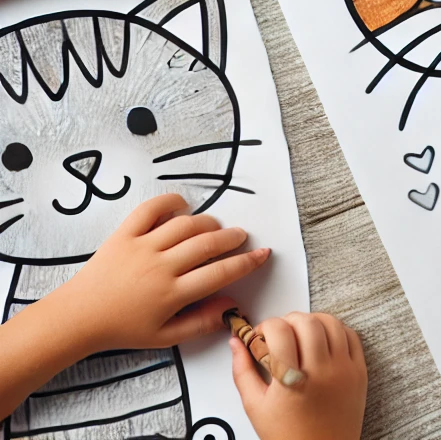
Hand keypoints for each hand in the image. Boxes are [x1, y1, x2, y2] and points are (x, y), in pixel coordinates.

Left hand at [48, 194, 269, 354]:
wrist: (79, 317)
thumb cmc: (123, 329)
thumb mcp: (163, 337)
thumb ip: (199, 323)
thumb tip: (230, 306)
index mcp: (171, 294)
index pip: (219, 273)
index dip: (246, 263)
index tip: (262, 254)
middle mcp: (160, 267)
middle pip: (206, 244)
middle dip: (231, 238)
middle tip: (241, 237)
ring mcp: (142, 247)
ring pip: (186, 225)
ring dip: (207, 223)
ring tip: (215, 227)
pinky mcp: (124, 233)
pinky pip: (151, 209)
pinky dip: (170, 202)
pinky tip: (183, 205)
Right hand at [232, 312, 366, 439]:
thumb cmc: (290, 437)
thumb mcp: (256, 408)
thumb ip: (243, 372)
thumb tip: (236, 344)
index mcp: (292, 380)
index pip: (280, 331)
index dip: (265, 327)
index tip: (261, 336)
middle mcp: (322, 371)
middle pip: (306, 322)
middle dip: (288, 321)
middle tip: (279, 334)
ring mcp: (344, 369)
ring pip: (331, 323)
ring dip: (312, 321)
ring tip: (301, 334)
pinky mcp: (359, 371)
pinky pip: (351, 335)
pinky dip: (336, 330)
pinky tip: (323, 339)